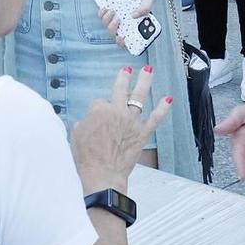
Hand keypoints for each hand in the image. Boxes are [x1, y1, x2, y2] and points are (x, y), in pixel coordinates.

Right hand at [71, 66, 171, 191]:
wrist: (102, 175)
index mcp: (99, 110)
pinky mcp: (142, 133)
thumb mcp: (76, 134)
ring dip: (144, 81)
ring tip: (148, 70)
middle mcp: (117, 111)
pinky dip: (163, 108)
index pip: (99, 102)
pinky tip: (168, 99)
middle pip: (121, 89)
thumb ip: (85, 122)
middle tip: (126, 70)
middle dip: (123, 78)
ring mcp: (132, 121)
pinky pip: (155, 118)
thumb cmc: (86, 157)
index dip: (97, 110)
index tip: (96, 120)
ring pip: (139, 96)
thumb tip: (89, 121)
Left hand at [95, 0, 154, 48]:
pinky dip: (101, 13)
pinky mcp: (108, 6)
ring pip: (106, 24)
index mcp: (134, 23)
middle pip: (114, 33)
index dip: (123, 43)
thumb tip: (133, 16)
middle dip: (113, 29)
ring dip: (107, 20)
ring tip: (112, 10)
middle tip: (118, 18)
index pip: (127, 39)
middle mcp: (124, 20)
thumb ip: (145, 7)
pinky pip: (101, 14)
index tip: (123, 38)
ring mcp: (115, 14)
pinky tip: (105, 7)